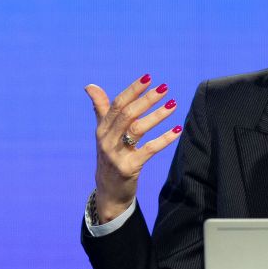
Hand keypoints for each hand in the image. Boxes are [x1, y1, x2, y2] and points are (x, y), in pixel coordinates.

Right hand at [85, 74, 180, 222]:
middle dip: (146, 99)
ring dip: (157, 115)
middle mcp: (107, 140)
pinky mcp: (129, 168)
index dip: (133, 90)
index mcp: (102, 129)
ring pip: (138, 129)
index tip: (148, 77)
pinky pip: (148, 150)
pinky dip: (164, 139)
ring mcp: (117, 155)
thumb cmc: (110, 156)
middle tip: (165, 88)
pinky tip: (177, 130)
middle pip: (128, 114)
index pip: (117, 104)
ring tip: (173, 104)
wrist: (108, 191)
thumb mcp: (104, 134)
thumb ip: (101, 109)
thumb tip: (90, 86)